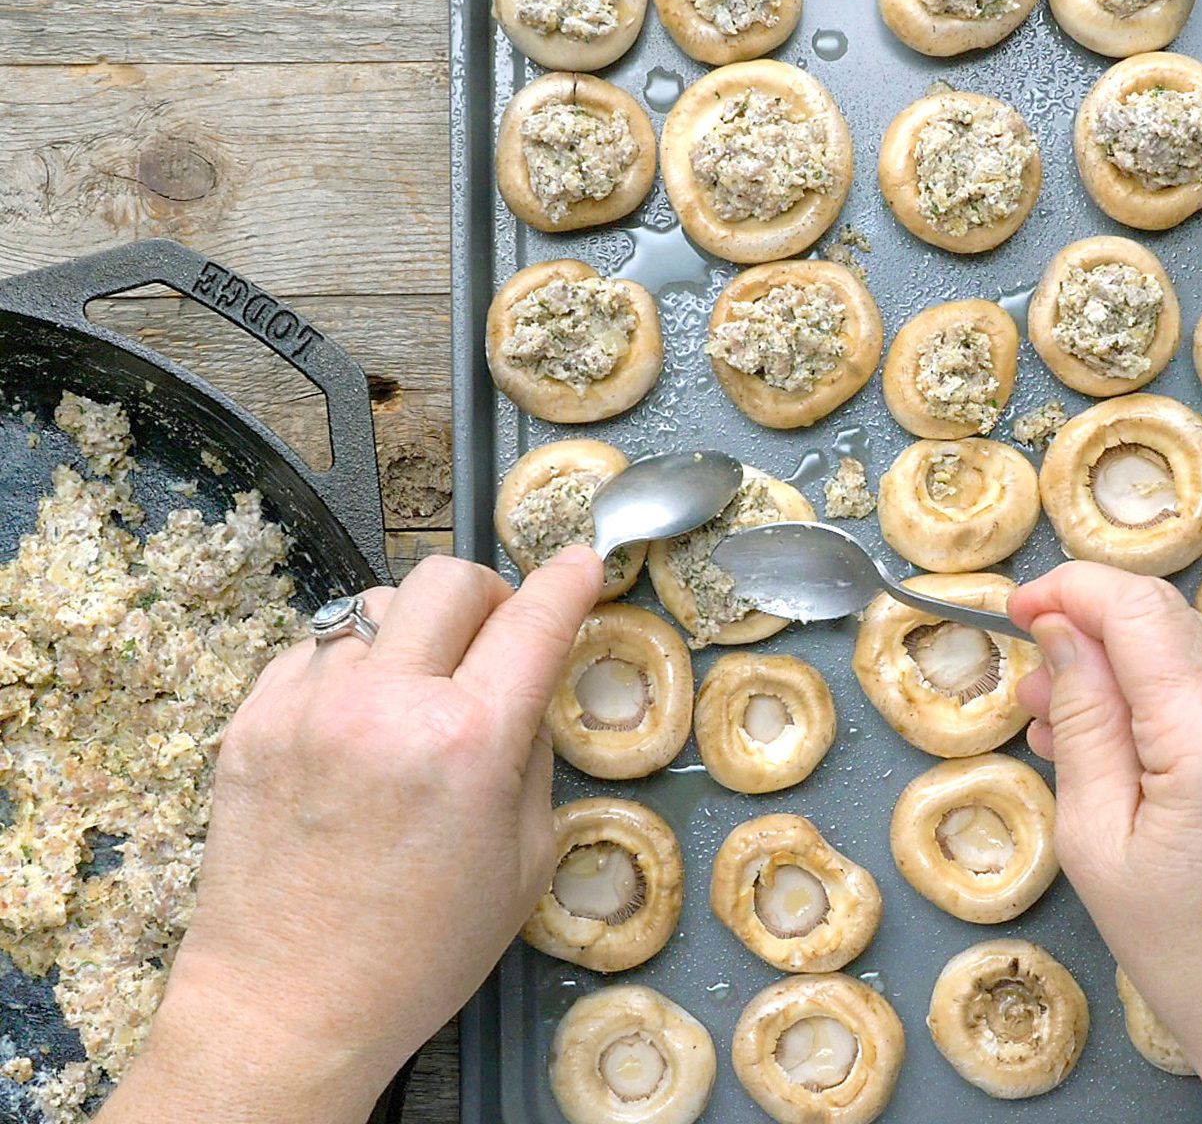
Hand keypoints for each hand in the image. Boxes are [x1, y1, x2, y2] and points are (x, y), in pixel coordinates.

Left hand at [99, 548, 604, 1123]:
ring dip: (413, 631)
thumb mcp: (524, 858)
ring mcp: (307, 707)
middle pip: (447, 579)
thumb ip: (532, 751)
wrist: (288, 1004)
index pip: (534, 618)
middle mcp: (385, 706)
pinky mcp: (252, 721)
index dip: (570, 580)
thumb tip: (530, 680)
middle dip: (488, 594)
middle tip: (496, 636)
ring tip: (416, 689)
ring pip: (374, 606)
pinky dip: (351, 667)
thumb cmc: (421, 951)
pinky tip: (359, 722)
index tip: (583, 562)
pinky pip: (315, 650)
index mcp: (468, 743)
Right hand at [1010, 562, 1201, 1122]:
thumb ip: (1082, 722)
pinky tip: (1139, 743)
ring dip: (1136, 665)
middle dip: (1096, 633)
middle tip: (1038, 684)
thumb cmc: (1190, 952)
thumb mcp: (1097, 842)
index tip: (1022, 606)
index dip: (1070, 590)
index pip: (1138, 609)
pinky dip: (1181, 694)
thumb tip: (1063, 635)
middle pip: (1171, 617)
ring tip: (1076, 725)